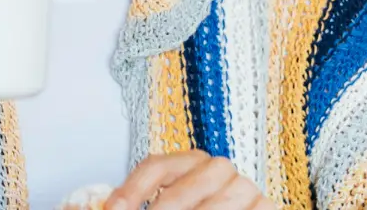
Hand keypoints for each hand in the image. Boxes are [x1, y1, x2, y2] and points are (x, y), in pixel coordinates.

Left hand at [107, 151, 273, 209]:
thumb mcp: (169, 204)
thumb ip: (138, 202)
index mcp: (191, 162)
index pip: (156, 167)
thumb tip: (100, 206)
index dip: (132, 190)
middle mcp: (219, 169)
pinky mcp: (267, 207)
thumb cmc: (197, 209)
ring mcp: (245, 188)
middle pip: (182, 188)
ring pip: (211, 207)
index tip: (113, 209)